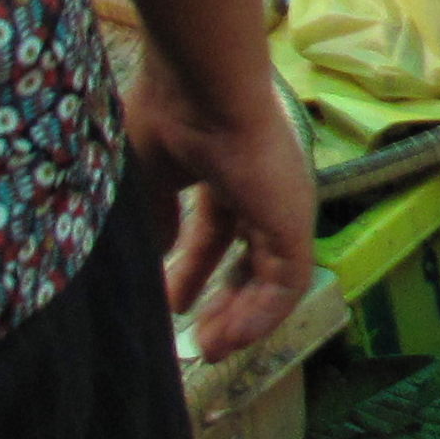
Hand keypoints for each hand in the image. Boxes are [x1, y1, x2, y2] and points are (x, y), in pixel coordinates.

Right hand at [124, 41, 315, 359]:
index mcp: (224, 169)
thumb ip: (154, 217)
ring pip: (270, 274)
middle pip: (247, 255)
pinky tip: (233, 338)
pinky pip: (285, 281)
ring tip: (212, 347)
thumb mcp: (146, 178)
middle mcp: (259, 188)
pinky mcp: (293, 222)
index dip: (196, 269)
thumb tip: (153, 254)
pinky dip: (261, 313)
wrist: (201, 91)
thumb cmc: (167, 120)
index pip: (218, 229)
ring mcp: (280, 205)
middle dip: (222, 298)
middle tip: (197, 335)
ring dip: (242, 316)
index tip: (172, 303)